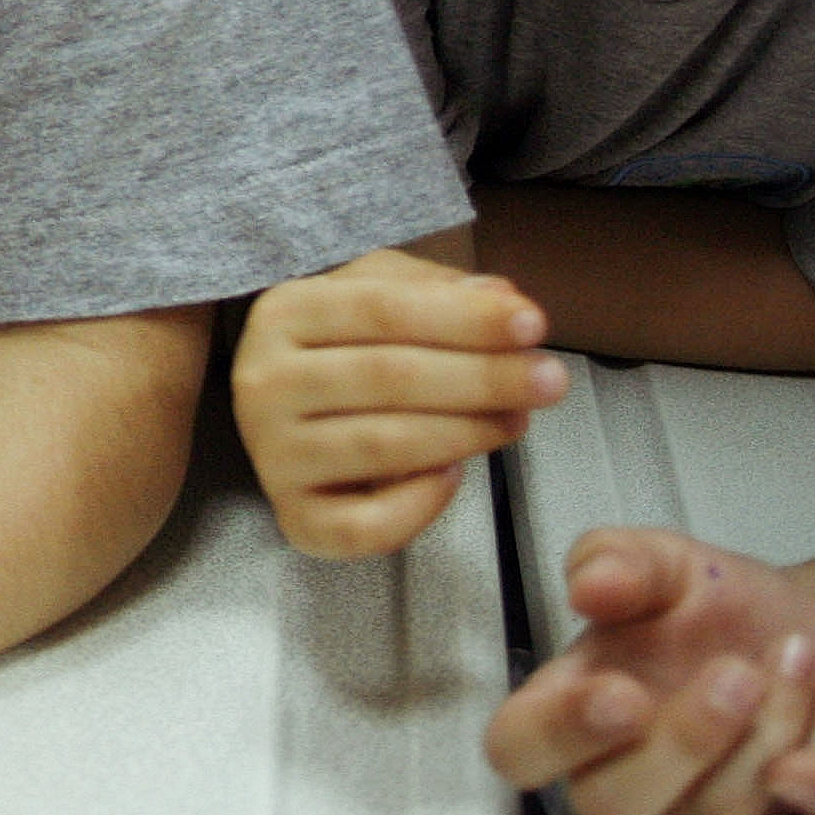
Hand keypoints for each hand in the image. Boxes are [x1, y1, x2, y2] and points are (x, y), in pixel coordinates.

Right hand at [230, 249, 561, 558]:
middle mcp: (262, 382)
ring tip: (518, 420)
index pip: (378, 309)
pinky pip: (367, 523)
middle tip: (552, 381)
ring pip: (383, 447)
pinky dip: (422, 504)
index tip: (534, 325)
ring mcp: (272, 455)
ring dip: (468, 433)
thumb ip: (441, 291)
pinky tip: (453, 475)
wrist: (297, 414)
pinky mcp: (295, 517)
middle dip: (481, 378)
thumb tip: (502, 300)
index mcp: (281, 313)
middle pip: (384, 377)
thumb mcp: (385, 294)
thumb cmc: (352, 346)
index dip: (462, 318)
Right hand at [489, 530, 814, 814]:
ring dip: (768, 734)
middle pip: (612, 808)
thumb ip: (617, 560)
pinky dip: (806, 807)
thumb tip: (588, 587)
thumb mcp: (666, 564)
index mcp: (569, 712)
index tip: (624, 693)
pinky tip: (807, 768)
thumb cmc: (717, 607)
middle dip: (684, 742)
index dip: (559, 735)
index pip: (520, 750)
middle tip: (739, 673)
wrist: (805, 634)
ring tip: (798, 656)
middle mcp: (616, 779)